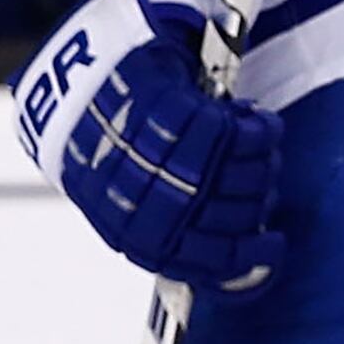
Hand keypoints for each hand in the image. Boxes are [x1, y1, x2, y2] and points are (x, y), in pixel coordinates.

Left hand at [9, 0, 283, 291]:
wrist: (69, 81)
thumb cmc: (104, 144)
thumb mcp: (125, 200)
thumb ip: (171, 227)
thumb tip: (235, 256)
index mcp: (135, 234)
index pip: (208, 263)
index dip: (249, 259)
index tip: (274, 248)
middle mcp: (149, 205)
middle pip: (241, 217)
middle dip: (261, 197)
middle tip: (261, 176)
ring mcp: (162, 161)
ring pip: (249, 177)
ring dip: (265, 160)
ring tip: (257, 140)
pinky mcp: (174, 115)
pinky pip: (244, 135)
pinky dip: (259, 128)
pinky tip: (253, 119)